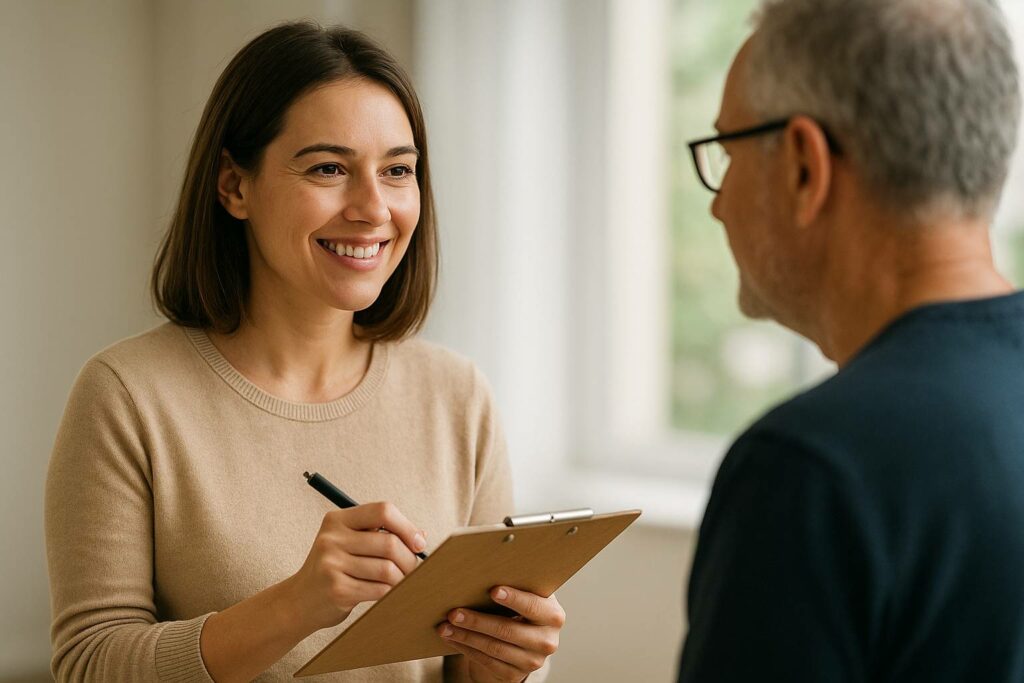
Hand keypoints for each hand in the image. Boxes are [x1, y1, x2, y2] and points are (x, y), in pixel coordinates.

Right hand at [286, 502, 426, 631]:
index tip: (418, 544)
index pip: (383, 511)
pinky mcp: (336, 589)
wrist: (298, 602)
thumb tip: (421, 536)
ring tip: (400, 583)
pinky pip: (380, 590)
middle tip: (412, 570)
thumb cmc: (334, 569)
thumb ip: (380, 534)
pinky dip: (390, 593)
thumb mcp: (349, 543)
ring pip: (387, 569)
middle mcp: (332, 538)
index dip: (407, 527)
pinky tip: (386, 594)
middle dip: (409, 559)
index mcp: (337, 520)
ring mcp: (332, 564)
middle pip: (389, 543)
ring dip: (402, 579)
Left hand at [437, 587, 564, 681]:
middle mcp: (547, 641)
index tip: (493, 590)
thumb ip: (517, 584)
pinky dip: (466, 649)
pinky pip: (487, 662)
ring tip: (445, 626)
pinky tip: (452, 638)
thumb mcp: (528, 595)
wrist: (527, 640)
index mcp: (553, 616)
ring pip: (493, 649)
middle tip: (453, 612)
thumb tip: (484, 570)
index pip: (533, 606)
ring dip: (465, 636)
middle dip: (477, 621)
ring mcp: (532, 661)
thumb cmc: (523, 607)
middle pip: (508, 630)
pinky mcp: (515, 675)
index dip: (514, 599)